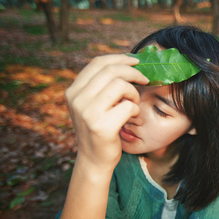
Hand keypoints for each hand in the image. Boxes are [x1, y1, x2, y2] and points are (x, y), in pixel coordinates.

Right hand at [65, 54, 148, 170]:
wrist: (94, 160)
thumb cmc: (100, 130)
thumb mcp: (92, 105)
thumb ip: (101, 86)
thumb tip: (126, 62)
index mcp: (73, 91)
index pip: (97, 63)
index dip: (119, 58)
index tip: (135, 60)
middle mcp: (77, 99)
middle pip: (111, 71)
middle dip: (133, 72)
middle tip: (145, 79)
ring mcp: (88, 113)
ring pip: (121, 85)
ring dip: (134, 93)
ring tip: (134, 104)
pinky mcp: (102, 126)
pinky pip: (129, 106)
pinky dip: (136, 110)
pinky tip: (132, 118)